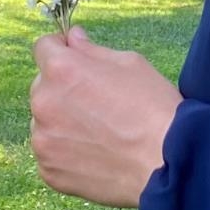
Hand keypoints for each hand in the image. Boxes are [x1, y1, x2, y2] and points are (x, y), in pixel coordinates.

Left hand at [29, 24, 183, 208]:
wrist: (166, 165)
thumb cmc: (154, 109)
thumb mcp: (130, 64)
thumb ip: (92, 50)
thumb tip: (73, 39)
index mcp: (62, 70)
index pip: (43, 47)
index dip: (61, 49)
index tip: (76, 59)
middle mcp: (44, 102)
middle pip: (43, 86)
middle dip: (63, 89)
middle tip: (99, 103)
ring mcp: (43, 140)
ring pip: (46, 121)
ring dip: (63, 122)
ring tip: (101, 134)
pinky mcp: (48, 170)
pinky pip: (51, 153)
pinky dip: (67, 152)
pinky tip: (97, 154)